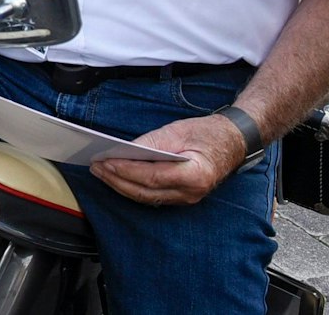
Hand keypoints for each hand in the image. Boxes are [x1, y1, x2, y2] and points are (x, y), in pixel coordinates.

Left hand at [92, 114, 245, 205]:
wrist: (233, 142)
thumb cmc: (208, 134)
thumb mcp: (179, 131)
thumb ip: (152, 143)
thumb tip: (125, 151)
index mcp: (195, 174)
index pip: (152, 177)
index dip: (126, 171)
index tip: (104, 162)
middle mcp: (191, 192)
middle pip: (146, 192)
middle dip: (117, 180)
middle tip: (95, 167)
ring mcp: (186, 198)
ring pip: (146, 197)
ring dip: (121, 185)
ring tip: (100, 172)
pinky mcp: (180, 197)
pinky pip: (152, 196)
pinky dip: (132, 187)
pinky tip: (117, 177)